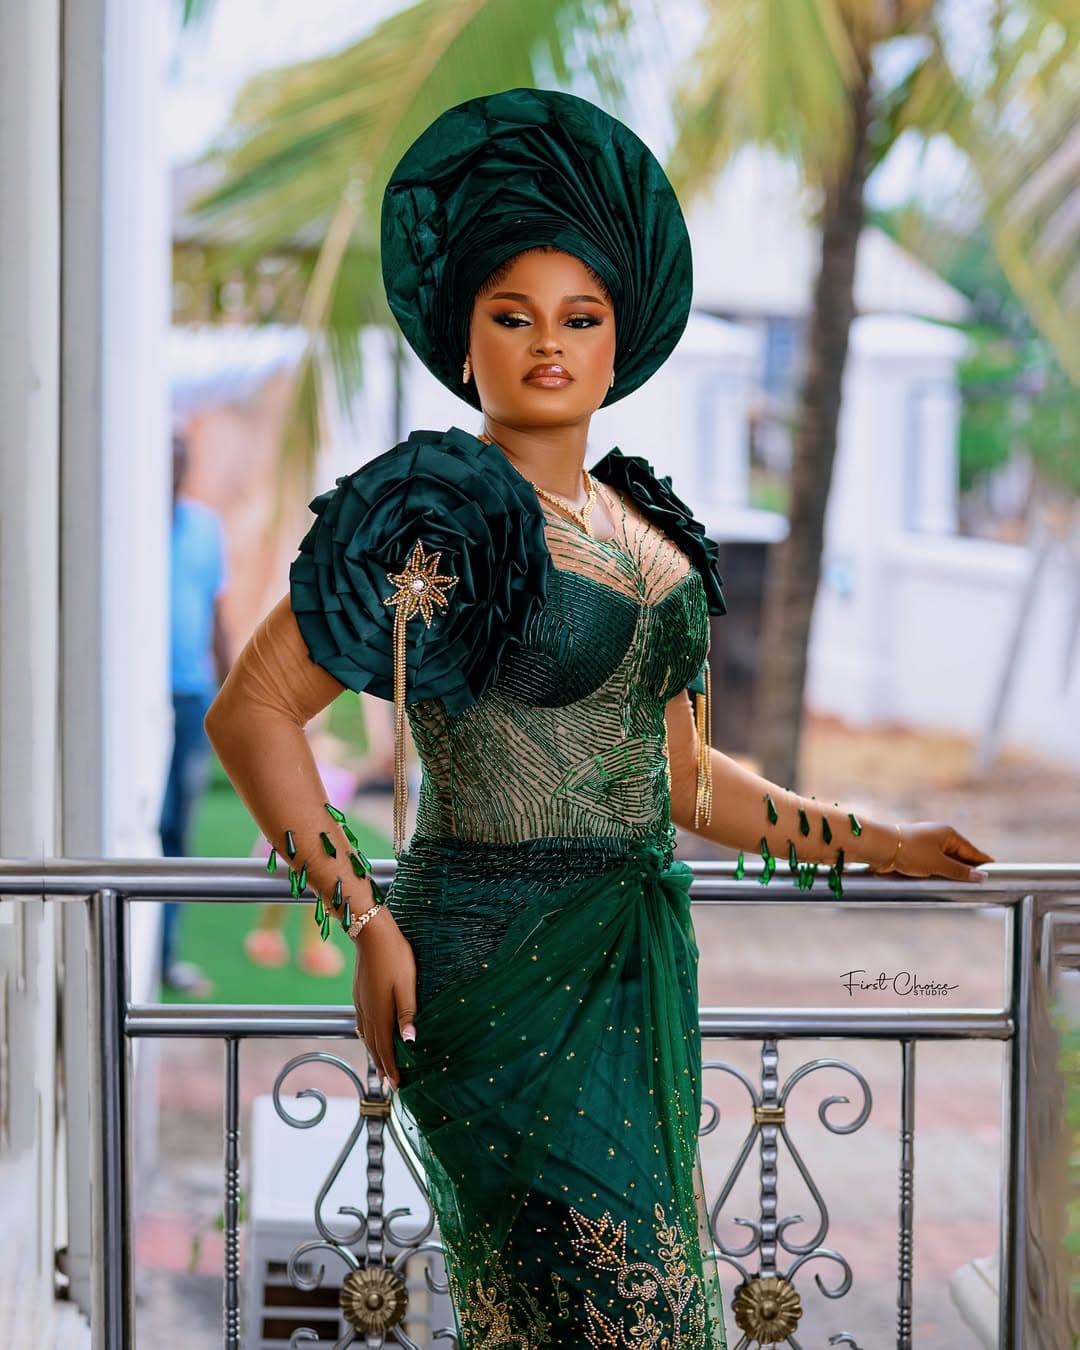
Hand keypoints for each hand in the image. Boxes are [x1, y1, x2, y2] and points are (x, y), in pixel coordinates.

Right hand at [350, 907, 417, 1090]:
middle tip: (390, 1086)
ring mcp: (360, 1003)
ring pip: (366, 1036)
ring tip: (381, 1067)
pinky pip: (362, 1024)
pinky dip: (367, 1038)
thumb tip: (409, 1040)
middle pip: (374, 1047)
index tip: (396, 1087)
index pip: (385, 1049)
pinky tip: (369, 1036)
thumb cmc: (395, 956)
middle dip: (382, 1067)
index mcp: (380, 1013)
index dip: (391, 1068)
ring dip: (374, 1054)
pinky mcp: (359, 995)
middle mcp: (367, 1012)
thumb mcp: (407, 984)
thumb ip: (407, 1012)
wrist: (370, 933)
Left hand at [868, 821, 993, 881]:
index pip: (972, 851)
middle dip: (968, 869)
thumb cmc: (909, 851)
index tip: (996, 871)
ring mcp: (926, 844)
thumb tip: (981, 876)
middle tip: (982, 884)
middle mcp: (938, 836)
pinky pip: (934, 863)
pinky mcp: (915, 852)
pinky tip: (943, 881)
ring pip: (946, 861)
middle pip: (960, 856)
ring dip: (952, 872)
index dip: (983, 862)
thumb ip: (960, 872)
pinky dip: (940, 872)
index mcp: (948, 834)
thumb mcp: (938, 864)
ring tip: (965, 886)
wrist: (880, 848)